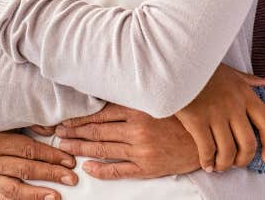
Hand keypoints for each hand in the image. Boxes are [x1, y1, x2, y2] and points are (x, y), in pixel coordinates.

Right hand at [0, 130, 76, 199]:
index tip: (69, 161)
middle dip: (51, 174)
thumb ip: (32, 124)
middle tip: (70, 178)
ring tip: (55, 197)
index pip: (29, 150)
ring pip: (14, 189)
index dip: (51, 156)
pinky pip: (4, 199)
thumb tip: (55, 130)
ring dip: (37, 194)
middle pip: (25, 170)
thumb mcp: (10, 120)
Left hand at [51, 103, 200, 180]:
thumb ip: (135, 99)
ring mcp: (141, 151)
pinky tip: (88, 168)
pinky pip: (118, 170)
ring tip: (65, 146)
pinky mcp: (147, 167)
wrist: (207, 140)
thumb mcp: (158, 102)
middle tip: (57, 132)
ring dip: (81, 148)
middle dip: (74, 132)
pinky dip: (100, 170)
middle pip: (97, 131)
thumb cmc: (182, 117)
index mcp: (138, 110)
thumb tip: (107, 94)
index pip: (100, 114)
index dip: (79, 118)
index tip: (65, 119)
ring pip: (103, 149)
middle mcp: (137, 130)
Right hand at [174, 64, 264, 171]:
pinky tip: (206, 164)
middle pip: (249, 143)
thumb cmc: (203, 68)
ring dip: (225, 164)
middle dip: (244, 160)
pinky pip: (207, 150)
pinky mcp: (196, 120)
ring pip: (228, 151)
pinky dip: (207, 161)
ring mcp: (215, 113)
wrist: (176, 63)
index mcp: (245, 94)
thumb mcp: (231, 71)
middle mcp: (234, 105)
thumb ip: (251, 80)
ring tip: (219, 166)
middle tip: (236, 164)